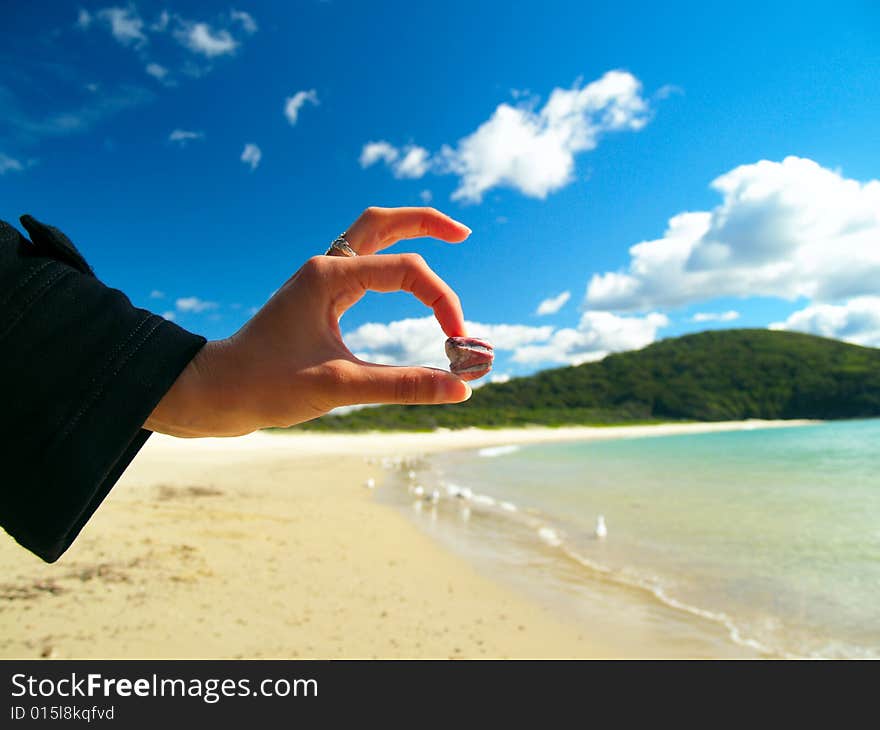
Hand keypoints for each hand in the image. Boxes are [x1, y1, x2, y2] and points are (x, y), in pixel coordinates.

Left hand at [145, 207, 473, 436]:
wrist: (213, 393)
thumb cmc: (264, 386)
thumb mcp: (339, 386)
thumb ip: (403, 385)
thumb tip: (460, 388)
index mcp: (327, 276)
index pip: (404, 271)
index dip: (441, 301)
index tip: (457, 341)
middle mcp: (324, 268)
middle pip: (383, 222)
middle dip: (426, 223)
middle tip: (464, 233)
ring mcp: (319, 280)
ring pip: (371, 237)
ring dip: (407, 233)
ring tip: (446, 239)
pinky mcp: (317, 299)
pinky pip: (362, 265)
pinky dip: (391, 263)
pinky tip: (405, 280)